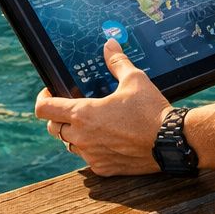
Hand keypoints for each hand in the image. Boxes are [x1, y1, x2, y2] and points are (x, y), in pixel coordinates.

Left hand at [34, 39, 171, 175]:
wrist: (170, 141)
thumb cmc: (151, 110)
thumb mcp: (135, 79)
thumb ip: (117, 62)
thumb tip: (110, 45)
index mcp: (83, 113)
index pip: (44, 109)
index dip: (43, 98)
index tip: (50, 93)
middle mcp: (82, 137)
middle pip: (53, 128)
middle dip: (58, 117)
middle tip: (73, 108)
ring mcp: (92, 155)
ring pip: (69, 144)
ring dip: (74, 134)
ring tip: (92, 124)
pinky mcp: (104, 168)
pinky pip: (88, 158)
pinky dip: (92, 149)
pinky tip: (108, 139)